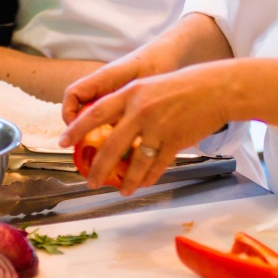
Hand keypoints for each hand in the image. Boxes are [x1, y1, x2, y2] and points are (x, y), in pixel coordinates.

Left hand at [60, 61, 232, 195]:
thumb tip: (107, 127)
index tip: (63, 142)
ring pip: (135, 161)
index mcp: (130, 93)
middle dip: (98, 166)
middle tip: (89, 180)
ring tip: (119, 191)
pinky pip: (157, 166)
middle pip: (111, 144)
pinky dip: (148, 178)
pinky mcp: (175, 141)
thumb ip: (127, 104)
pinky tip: (142, 185)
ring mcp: (158, 127)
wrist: (214, 89)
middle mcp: (140, 110)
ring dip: (126, 180)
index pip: (95, 113)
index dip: (76, 129)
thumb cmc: (180, 86)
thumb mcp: (147, 87)